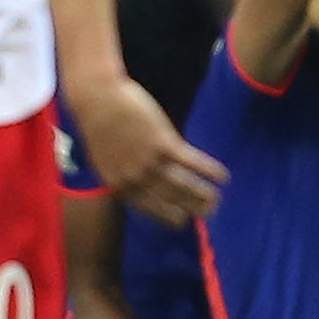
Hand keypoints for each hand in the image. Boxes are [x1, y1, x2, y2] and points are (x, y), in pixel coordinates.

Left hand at [67, 74, 228, 226]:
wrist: (96, 97)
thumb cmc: (98, 123)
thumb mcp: (104, 157)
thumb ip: (121, 173)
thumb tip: (139, 181)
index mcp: (118, 185)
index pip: (149, 209)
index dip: (168, 217)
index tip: (183, 221)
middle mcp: (135, 178)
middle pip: (170, 199)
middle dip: (192, 208)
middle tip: (208, 213)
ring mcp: (149, 161)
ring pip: (183, 184)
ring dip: (203, 194)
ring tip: (217, 199)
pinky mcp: (162, 142)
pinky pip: (191, 161)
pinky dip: (209, 170)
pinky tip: (223, 176)